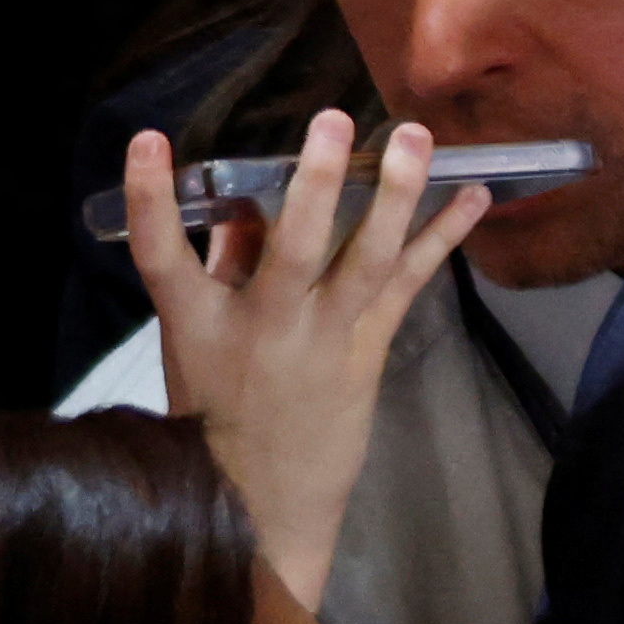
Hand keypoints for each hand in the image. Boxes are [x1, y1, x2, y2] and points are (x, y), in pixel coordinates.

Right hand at [132, 113, 502, 603]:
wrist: (261, 503)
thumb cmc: (219, 414)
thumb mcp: (195, 344)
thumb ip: (217, 269)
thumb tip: (240, 202)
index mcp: (196, 323)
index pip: (160, 252)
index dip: (151, 196)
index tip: (148, 138)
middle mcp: (264, 326)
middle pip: (291, 245)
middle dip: (314, 181)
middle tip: (332, 120)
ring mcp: (323, 338)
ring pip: (365, 258)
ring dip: (395, 194)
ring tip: (415, 136)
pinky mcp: (368, 350)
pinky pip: (410, 283)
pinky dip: (444, 237)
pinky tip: (476, 195)